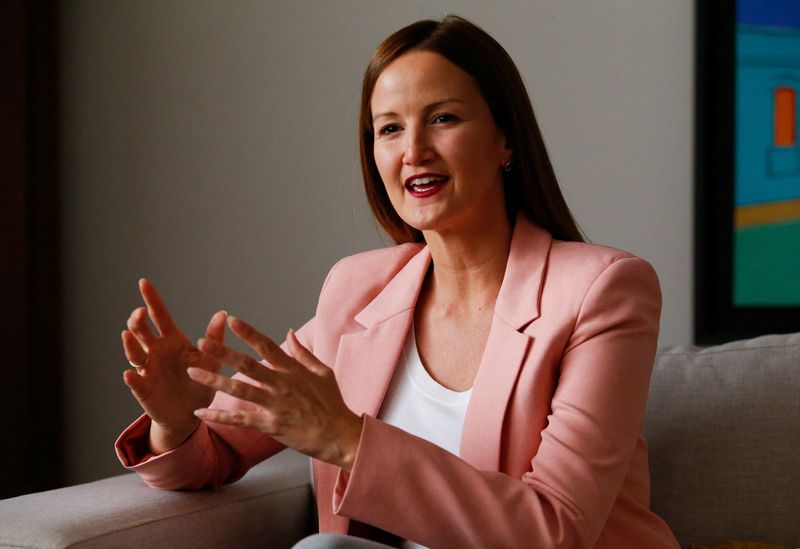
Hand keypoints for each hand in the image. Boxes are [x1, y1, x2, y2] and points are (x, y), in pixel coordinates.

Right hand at [121, 278, 226, 453]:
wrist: (191, 414)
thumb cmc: (200, 383)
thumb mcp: (210, 361)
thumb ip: (214, 339)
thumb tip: (223, 314)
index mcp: (172, 341)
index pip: (160, 316)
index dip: (152, 299)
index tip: (144, 282)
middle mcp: (156, 352)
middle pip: (142, 331)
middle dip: (138, 321)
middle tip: (140, 312)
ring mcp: (148, 370)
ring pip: (134, 353)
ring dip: (130, 345)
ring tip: (128, 334)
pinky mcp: (144, 390)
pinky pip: (136, 383)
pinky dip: (132, 378)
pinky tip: (130, 374)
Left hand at [187, 316, 362, 471]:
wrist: (340, 434)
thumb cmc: (332, 403)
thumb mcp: (323, 372)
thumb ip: (303, 352)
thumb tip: (288, 332)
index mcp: (293, 370)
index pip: (267, 345)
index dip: (248, 332)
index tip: (231, 320)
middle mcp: (281, 384)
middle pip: (247, 364)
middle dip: (222, 352)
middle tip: (201, 343)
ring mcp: (275, 405)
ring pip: (239, 390)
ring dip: (214, 380)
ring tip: (193, 373)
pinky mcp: (271, 425)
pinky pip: (240, 419)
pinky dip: (219, 416)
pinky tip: (201, 413)